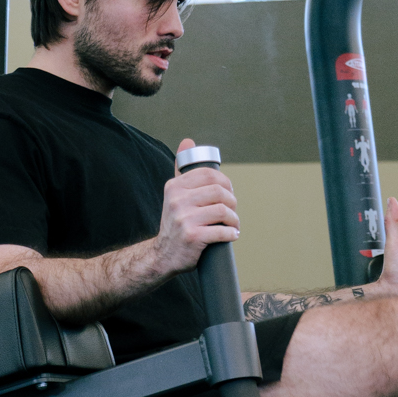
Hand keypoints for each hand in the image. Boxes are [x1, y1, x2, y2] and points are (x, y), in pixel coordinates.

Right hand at [157, 141, 240, 272]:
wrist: (163, 255)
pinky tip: (231, 235)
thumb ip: (182, 169)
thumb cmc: (175, 223)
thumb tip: (188, 141)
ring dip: (234, 219)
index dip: (225, 182)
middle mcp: (177, 200)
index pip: (208, 174)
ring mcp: (184, 219)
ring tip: (233, 224)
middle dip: (232, 201)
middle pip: (219, 192)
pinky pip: (222, 231)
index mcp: (174, 187)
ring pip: (223, 211)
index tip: (228, 193)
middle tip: (232, 211)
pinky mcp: (193, 237)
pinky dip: (231, 234)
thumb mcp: (174, 194)